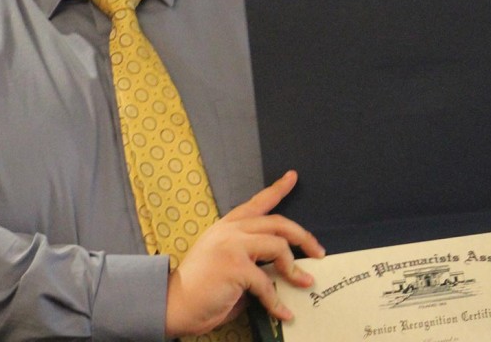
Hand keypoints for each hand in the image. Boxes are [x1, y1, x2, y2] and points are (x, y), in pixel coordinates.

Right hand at [165, 170, 325, 336]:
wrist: (173, 303)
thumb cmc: (199, 287)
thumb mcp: (223, 259)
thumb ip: (249, 254)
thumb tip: (281, 266)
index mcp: (227, 226)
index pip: (257, 202)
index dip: (277, 189)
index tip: (293, 177)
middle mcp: (230, 230)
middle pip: (278, 223)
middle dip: (303, 237)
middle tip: (317, 251)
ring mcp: (232, 246)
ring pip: (278, 247)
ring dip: (295, 268)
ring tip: (305, 281)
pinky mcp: (235, 267)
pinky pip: (267, 283)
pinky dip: (278, 301)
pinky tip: (284, 312)